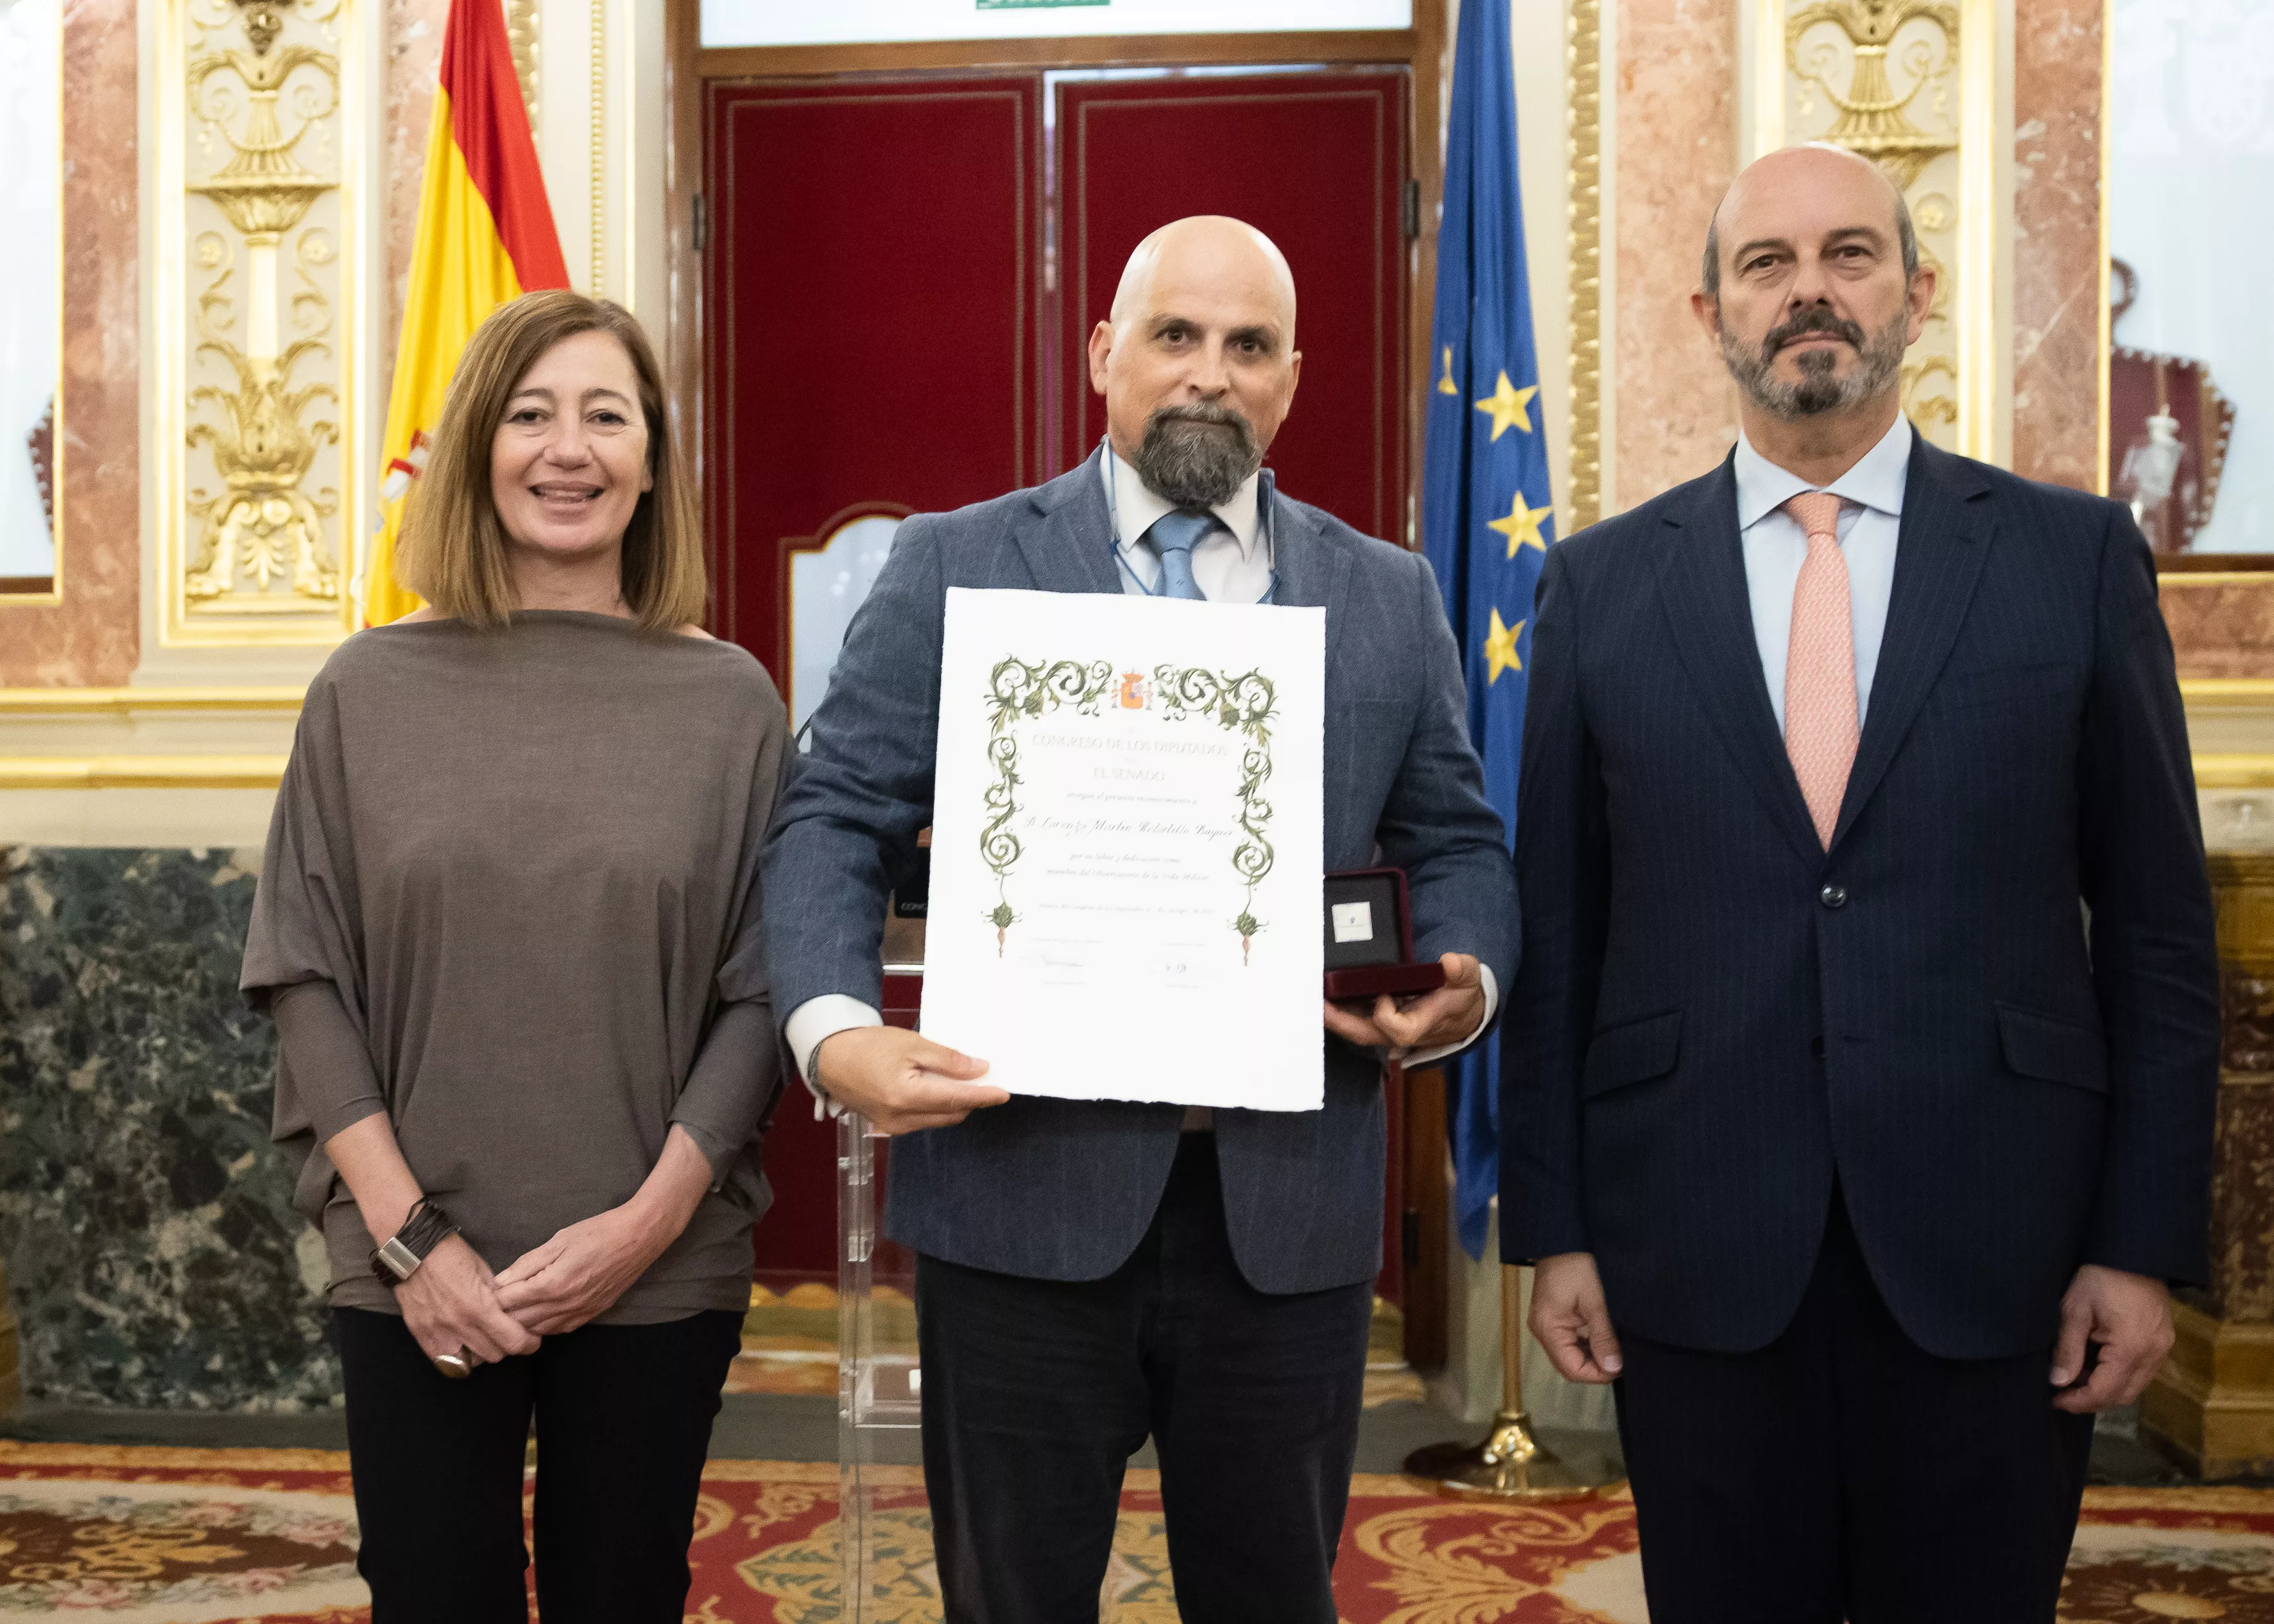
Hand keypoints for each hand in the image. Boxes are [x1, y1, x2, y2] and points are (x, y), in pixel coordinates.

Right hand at [396, 1233, 541, 1366]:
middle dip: (506, 1346)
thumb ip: (498, 1295)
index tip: (531, 1339)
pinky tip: (461, 1345)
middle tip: (507, 1335)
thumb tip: (511, 1313)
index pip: (513, 1342)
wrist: (413, 1251)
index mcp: (479, 1307)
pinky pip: (443, 1361)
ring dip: (481, 1354)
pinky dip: (456, 1357)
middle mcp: (458, 1326)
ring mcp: (437, 1333)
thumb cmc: (452, 1255)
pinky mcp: (420, 1335)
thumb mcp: (485, 1271)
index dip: (528, 1344)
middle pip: (494, 1355)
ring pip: (470, 1363)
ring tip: (483, 1340)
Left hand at [494, 1205, 676, 1336]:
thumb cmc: (599, 1232)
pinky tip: (540, 1314)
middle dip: (504, 1313)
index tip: (486, 1291)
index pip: (509, 1302)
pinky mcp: (592, 1314)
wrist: (639, 1237)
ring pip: (539, 1331)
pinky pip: (560, 1330)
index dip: (494, 1297)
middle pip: (520, 1321)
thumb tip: (500, 1281)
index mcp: (553, 1284)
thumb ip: (528, 1263)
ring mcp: (580, 1312)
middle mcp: (565, 1304)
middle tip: (495, 1303)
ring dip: (523, 1322)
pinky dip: (544, 1326)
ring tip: (514, 1309)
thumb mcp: (559, 1240)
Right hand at [814, 1027, 1006, 1135]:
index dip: (984, 1096)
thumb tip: (978, 1069)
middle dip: (972, 1099)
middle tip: (985, 1079)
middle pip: (951, 1114)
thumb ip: (947, 1059)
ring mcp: (894, 1127)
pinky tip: (940, 1088)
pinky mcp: (889, 1127)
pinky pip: (924, 1120)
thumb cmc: (868, 1046)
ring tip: (963, 1080)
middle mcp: (901, 1118)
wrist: (831, 1058)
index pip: (956, 1100)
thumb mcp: (911, 1044)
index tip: (1004, 1092)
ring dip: (955, 1103)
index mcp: (906, 1096)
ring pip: (939, 1119)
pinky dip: (938, 1107)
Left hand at [1322, 953, 1485, 1055]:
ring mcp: (1386, 1028)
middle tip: (1317, 1001)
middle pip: (1364, 1034)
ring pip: (1355, 1028)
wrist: (1462, 1013)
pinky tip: (1324, 991)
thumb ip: (1461, 971)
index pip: (1398, 1030)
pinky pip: (1354, 1018)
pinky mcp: (1378, 1021)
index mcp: (1422, 1024)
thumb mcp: (1469, 979)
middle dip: (1339, 1020)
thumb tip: (1448, 962)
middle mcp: (1399, 1031)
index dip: (1386, 1015)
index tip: (1384, 993)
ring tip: (1312, 992)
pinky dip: (1339, 1007)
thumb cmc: (1462, 996)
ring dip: (1333, 1013)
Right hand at [1529, 1251, 1623, 1383]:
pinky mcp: (1551, 1318)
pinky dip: (1585, 1346)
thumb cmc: (1577, 1264)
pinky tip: (1601, 1338)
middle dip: (1595, 1369)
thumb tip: (1613, 1367)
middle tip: (1621, 1360)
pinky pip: (1567, 1343)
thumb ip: (1603, 1336)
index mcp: (1548, 1328)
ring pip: (1569, 1356)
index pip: (1572, 1368)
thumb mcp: (1595, 1300)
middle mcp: (1542, 1330)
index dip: (1597, 1374)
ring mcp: (1545, 1324)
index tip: (1621, 1367)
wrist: (1563, 1238)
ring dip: (1591, 1358)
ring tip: (1614, 1349)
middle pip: (1568, 1366)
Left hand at [2051, 1264, 2173, 1413]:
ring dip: (2106, 1389)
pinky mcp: (2163, 1341)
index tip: (2055, 1400)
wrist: (2133, 1252)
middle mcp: (2153, 1354)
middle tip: (2062, 1394)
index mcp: (2131, 1348)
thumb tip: (2058, 1381)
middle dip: (2091, 1400)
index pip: (2104, 1391)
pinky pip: (2142, 1372)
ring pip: (2134, 1386)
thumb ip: (2068, 1349)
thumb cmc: (2100, 1276)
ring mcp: (2162, 1348)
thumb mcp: (2075, 1309)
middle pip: (2123, 1395)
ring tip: (2075, 1377)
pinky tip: (2095, 1365)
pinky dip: (2119, 1376)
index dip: (2078, 1401)